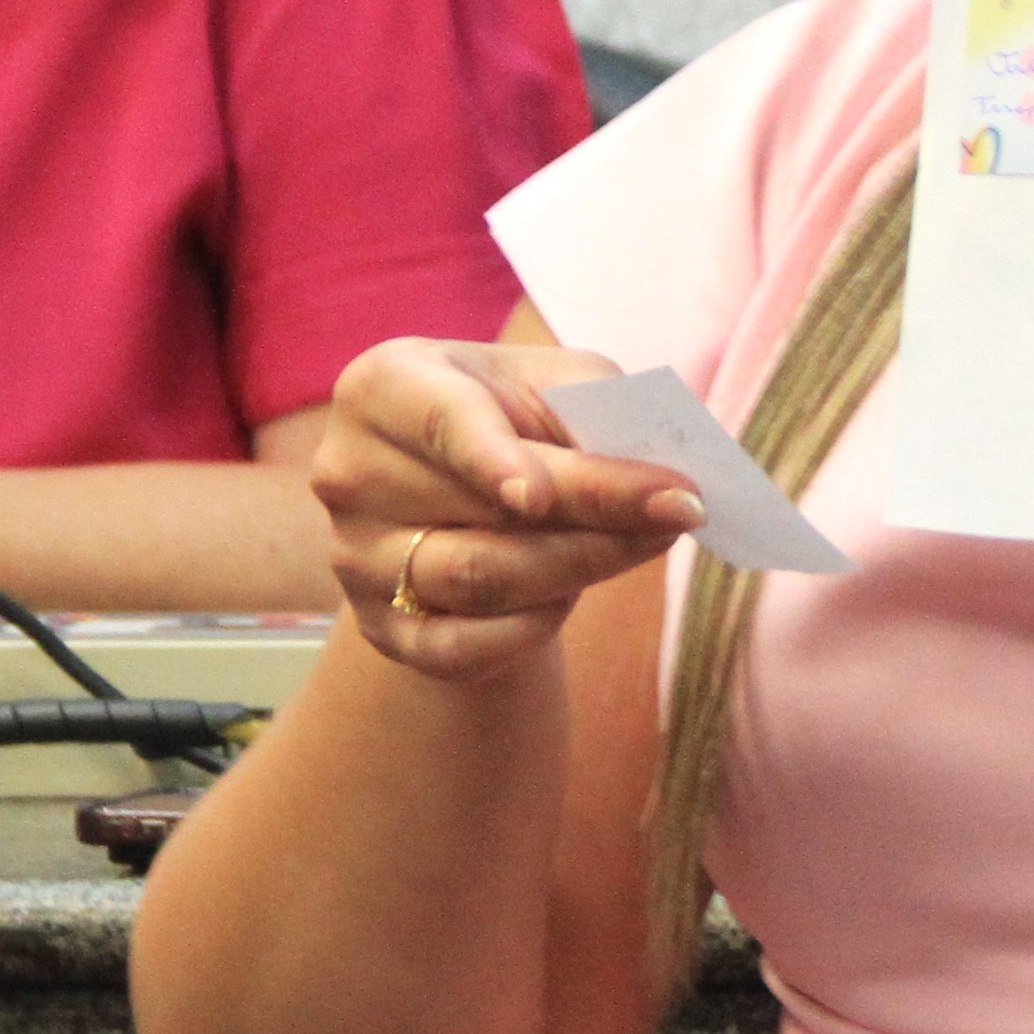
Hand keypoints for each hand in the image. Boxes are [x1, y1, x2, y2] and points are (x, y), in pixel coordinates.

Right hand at [313, 335, 705, 683]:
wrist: (466, 501)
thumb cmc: (519, 421)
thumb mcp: (555, 387)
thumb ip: (598, 409)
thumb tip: (658, 469)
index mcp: (384, 387)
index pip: (442, 421)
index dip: (492, 459)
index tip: (540, 496)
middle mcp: (351, 471)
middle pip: (485, 510)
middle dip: (596, 511)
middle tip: (682, 510)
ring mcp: (357, 558)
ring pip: (483, 579)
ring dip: (584, 565)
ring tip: (648, 542)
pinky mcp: (383, 630)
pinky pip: (466, 646)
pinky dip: (533, 625)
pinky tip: (570, 595)